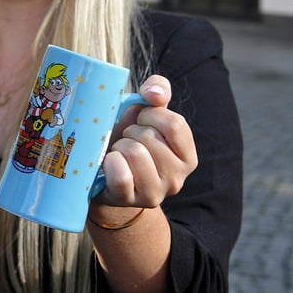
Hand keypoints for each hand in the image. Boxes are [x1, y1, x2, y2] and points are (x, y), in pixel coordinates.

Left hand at [95, 76, 197, 208]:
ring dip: (118, 146)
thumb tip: (155, 93)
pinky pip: (120, 174)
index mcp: (187, 155)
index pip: (175, 124)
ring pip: (134, 152)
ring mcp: (155, 192)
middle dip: (130, 131)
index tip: (139, 120)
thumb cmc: (128, 140)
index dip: (150, 115)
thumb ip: (156, 92)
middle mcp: (178, 178)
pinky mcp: (129, 200)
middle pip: (150, 137)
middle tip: (126, 141)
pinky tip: (109, 164)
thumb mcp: (144, 113)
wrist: (105, 176)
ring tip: (118, 153)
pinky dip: (109, 162)